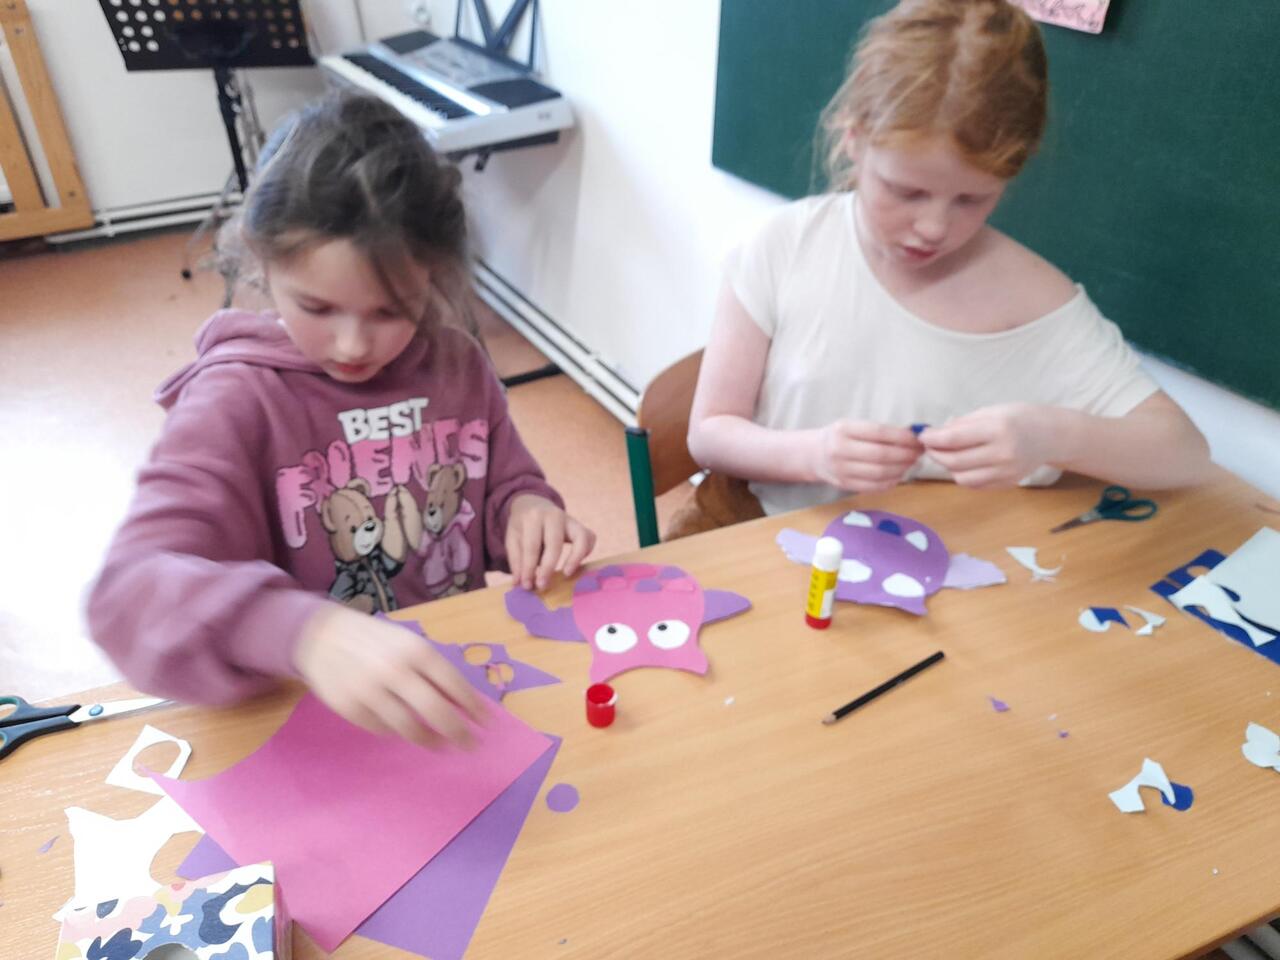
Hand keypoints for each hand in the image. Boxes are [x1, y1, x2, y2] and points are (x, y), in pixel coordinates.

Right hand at [294, 604, 487, 748]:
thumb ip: (434, 670)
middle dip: (458, 732)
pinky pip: (382, 729)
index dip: (473, 707)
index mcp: (415, 650)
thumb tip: (465, 703)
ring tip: (439, 744)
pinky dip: (395, 731)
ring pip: (409, 728)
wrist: (320, 635)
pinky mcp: (350, 708)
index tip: (487, 724)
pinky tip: (400, 727)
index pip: (454, 684)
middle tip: (470, 745)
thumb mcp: (408, 643)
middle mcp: (395, 670)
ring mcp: (370, 691)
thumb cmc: (375, 640)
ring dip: (429, 740)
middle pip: (436, 712)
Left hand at [505, 494, 596, 590]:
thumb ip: (516, 560)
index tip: (527, 585)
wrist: (534, 504)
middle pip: (555, 543)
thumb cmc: (523, 526)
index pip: (532, 546)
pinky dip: (586, 552)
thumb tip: (519, 583)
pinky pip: (590, 538)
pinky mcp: (580, 526)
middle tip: (542, 585)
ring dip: (575, 558)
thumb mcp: (513, 538)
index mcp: (533, 517)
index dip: (529, 568)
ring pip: (581, 537)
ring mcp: (570, 519)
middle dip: (548, 567)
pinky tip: (574, 564)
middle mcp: (554, 515)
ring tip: (566, 574)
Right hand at [810, 420, 922, 492]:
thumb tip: (911, 437)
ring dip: (902, 469)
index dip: (902, 436)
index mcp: (844, 430)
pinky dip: (891, 482)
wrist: (813, 455)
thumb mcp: (852, 426)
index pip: (879, 432)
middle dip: (906, 454)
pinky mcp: (845, 485)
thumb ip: (877, 431)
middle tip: (919, 452)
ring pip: (880, 473)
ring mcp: (841, 470)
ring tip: (911, 463)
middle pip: (881, 455)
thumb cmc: (839, 437)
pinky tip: (899, 475)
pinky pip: (874, 486)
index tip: (917, 439)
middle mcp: (840, 450)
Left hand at [920, 404, 1059, 487]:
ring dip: (948, 467)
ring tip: (948, 454)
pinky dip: (963, 475)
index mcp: (998, 430)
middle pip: (955, 461)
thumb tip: (936, 433)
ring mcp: (1006, 472)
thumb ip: (963, 424)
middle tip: (930, 446)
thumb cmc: (1019, 418)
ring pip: (962, 478)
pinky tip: (965, 464)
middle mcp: (1003, 454)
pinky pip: (975, 485)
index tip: (922, 435)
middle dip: (935, 454)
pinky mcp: (1007, 483)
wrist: (1050, 436)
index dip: (932, 439)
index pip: (954, 439)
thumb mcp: (991, 411)